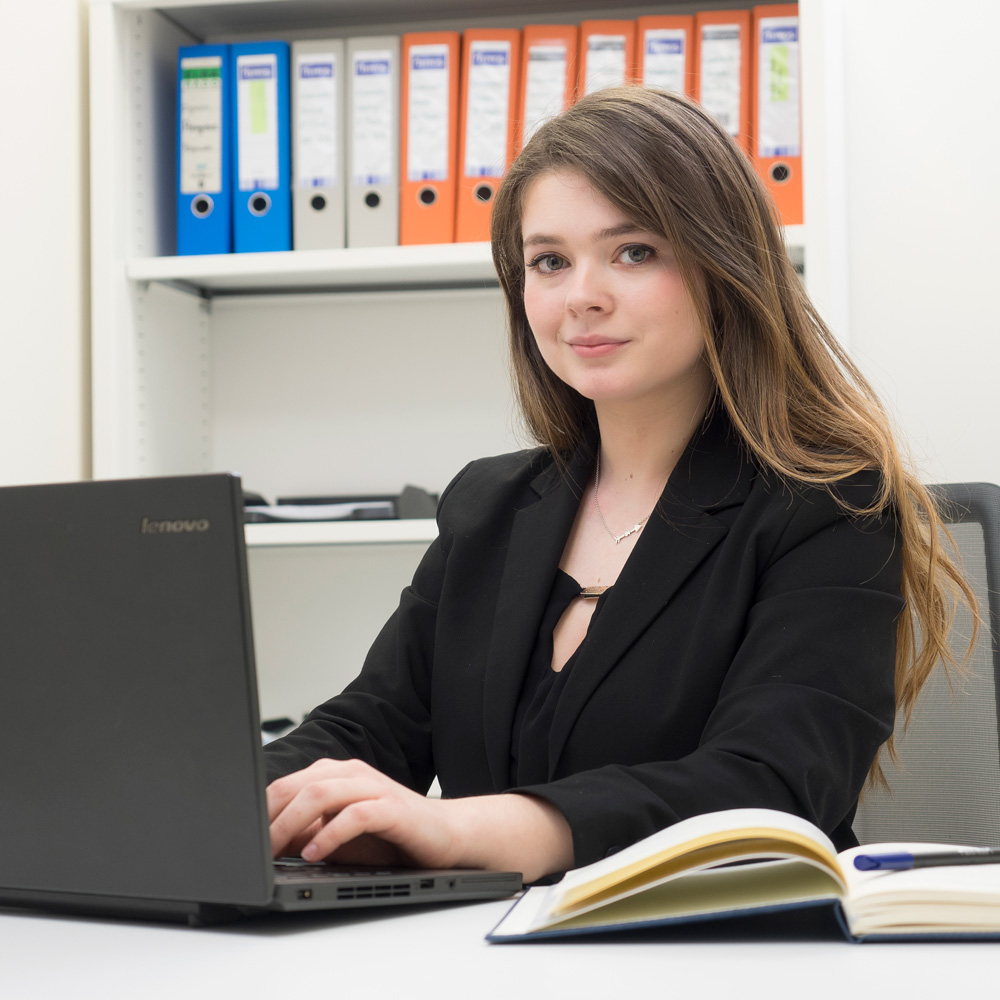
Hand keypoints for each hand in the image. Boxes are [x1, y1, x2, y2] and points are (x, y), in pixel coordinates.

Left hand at [266, 758, 458, 867]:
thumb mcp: (339, 837)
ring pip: (322, 793)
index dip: (261, 810)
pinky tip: (315, 854)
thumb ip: (307, 833)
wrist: (444, 835)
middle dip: (270, 817)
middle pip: (299, 785)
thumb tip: (268, 845)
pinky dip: (330, 834)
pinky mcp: (392, 808)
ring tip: (276, 851)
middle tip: (253, 848)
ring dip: (292, 824)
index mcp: (336, 774)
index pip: (288, 784)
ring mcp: (373, 787)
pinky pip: (355, 815)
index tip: (243, 838)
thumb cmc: (390, 836)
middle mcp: (352, 774)